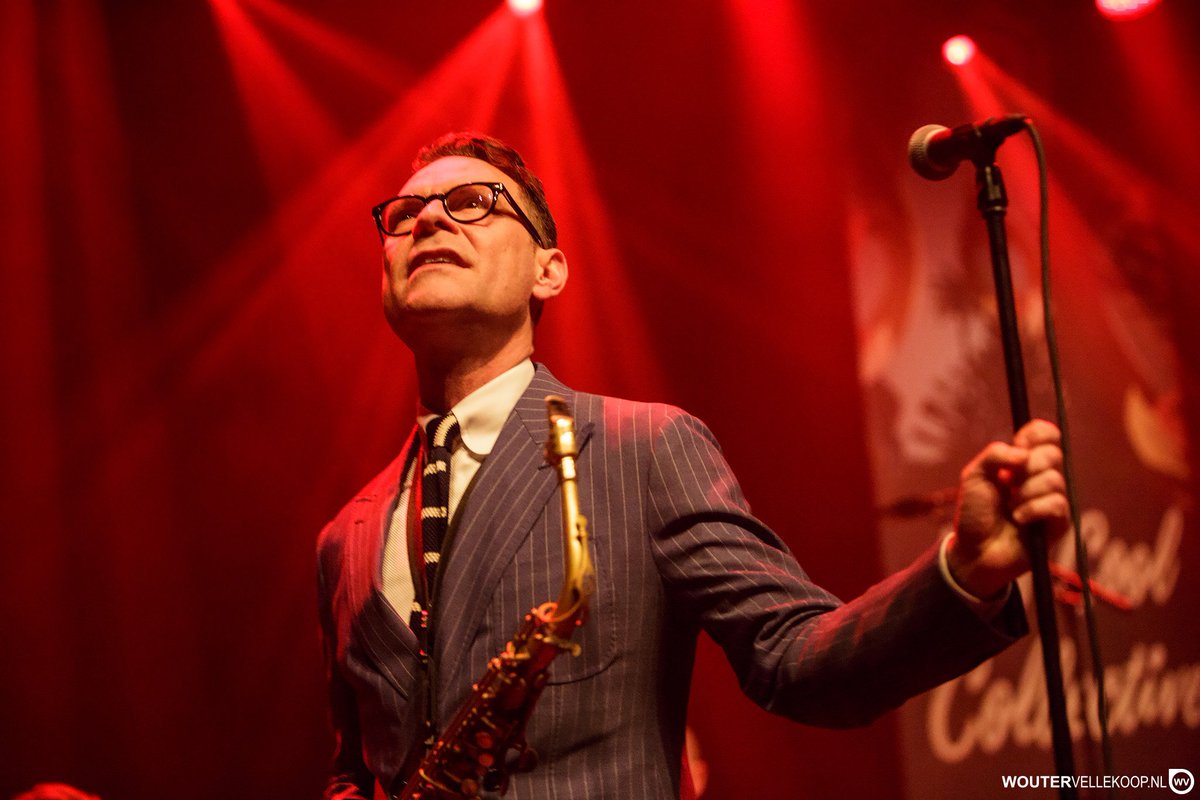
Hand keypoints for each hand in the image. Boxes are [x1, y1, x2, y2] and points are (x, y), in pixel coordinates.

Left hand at [946, 419, 1071, 598]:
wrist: (975, 551)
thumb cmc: (974, 513)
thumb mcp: (974, 477)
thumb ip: (994, 455)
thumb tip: (1022, 453)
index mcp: (1022, 462)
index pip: (1045, 435)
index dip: (1038, 433)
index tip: (1022, 442)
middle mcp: (1040, 477)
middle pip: (1053, 454)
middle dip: (1027, 467)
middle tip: (1009, 483)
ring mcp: (1051, 499)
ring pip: (1053, 479)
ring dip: (1025, 493)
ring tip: (1011, 508)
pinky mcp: (1058, 523)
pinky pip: (1057, 504)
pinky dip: (1033, 510)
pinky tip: (1019, 519)